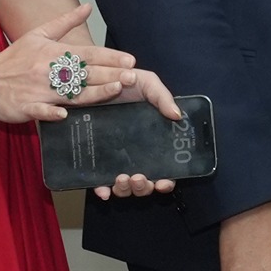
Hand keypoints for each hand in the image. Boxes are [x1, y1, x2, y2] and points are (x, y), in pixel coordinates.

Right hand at [0, 2, 150, 124]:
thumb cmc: (14, 59)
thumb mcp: (37, 34)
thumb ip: (65, 22)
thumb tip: (88, 6)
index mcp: (52, 53)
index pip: (86, 54)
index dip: (109, 57)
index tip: (130, 60)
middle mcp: (48, 71)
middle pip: (84, 74)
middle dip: (109, 74)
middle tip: (133, 76)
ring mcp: (38, 89)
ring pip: (70, 93)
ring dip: (93, 92)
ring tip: (115, 90)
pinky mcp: (26, 106)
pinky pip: (40, 110)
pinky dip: (51, 112)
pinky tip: (64, 114)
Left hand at [92, 68, 185, 201]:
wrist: (92, 80)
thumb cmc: (124, 82)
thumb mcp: (147, 83)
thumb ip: (163, 97)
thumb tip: (177, 115)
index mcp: (153, 141)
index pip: (165, 169)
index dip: (166, 181)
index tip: (163, 182)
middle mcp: (135, 154)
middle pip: (144, 183)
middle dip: (143, 187)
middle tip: (138, 178)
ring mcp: (114, 158)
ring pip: (123, 187)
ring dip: (125, 189)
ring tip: (122, 178)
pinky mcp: (94, 159)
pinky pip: (98, 182)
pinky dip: (102, 190)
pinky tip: (102, 189)